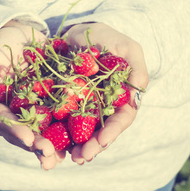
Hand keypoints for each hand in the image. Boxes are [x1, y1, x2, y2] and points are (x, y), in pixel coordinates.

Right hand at [0, 20, 64, 169]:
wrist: (20, 32)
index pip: (5, 124)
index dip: (16, 133)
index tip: (28, 139)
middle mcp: (16, 114)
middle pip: (25, 134)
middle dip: (37, 146)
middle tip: (49, 154)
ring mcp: (35, 110)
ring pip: (43, 132)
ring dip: (52, 146)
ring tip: (61, 157)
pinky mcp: (52, 102)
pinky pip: (61, 117)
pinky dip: (68, 129)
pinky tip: (79, 139)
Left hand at [63, 22, 148, 163]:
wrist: (79, 32)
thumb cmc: (106, 38)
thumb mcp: (126, 47)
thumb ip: (135, 64)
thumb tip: (139, 88)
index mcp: (121, 98)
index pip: (121, 120)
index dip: (112, 132)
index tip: (102, 141)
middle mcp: (103, 108)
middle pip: (100, 132)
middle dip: (92, 146)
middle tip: (81, 157)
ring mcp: (83, 107)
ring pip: (81, 132)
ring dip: (75, 147)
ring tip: (68, 158)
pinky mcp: (64, 104)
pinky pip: (60, 122)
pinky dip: (57, 135)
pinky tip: (50, 144)